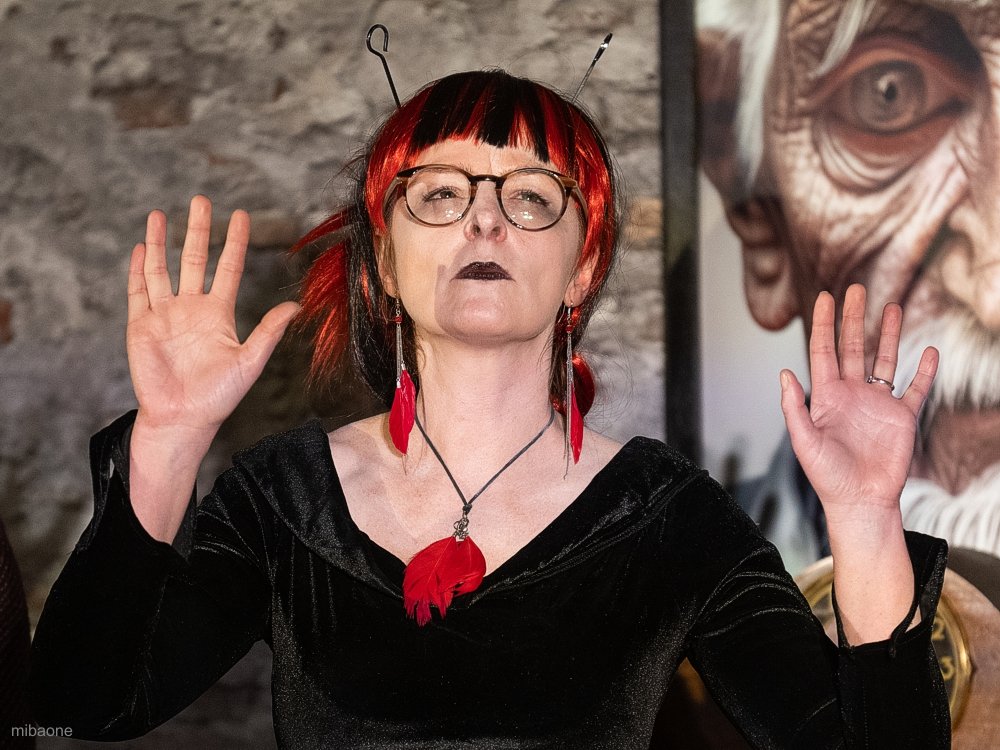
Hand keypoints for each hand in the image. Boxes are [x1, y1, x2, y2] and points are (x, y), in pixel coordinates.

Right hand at [127, 195, 300, 435]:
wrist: (183, 418)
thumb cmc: (218, 396)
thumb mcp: (250, 361)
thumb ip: (269, 332)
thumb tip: (296, 306)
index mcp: (218, 314)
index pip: (227, 268)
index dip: (233, 242)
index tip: (241, 215)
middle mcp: (191, 308)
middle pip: (193, 259)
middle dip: (197, 230)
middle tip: (201, 199)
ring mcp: (164, 315)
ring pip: (161, 270)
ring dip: (161, 242)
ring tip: (160, 213)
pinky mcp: (140, 326)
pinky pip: (137, 291)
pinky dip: (138, 269)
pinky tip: (142, 247)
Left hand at [779, 284, 937, 515]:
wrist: (860, 501)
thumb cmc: (827, 476)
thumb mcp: (803, 442)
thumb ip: (793, 408)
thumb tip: (784, 373)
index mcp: (825, 396)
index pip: (823, 351)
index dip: (824, 324)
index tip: (827, 297)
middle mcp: (851, 394)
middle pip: (853, 347)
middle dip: (854, 318)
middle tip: (857, 288)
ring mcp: (878, 404)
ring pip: (885, 360)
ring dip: (889, 334)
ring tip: (893, 306)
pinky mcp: (902, 418)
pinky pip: (916, 388)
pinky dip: (925, 370)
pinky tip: (930, 350)